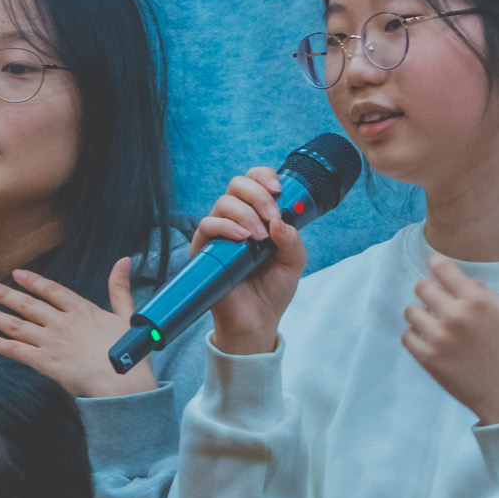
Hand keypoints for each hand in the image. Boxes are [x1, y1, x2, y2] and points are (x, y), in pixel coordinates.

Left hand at [0, 261, 158, 397]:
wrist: (124, 382)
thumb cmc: (130, 352)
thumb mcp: (128, 315)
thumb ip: (120, 288)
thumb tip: (124, 260)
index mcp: (82, 309)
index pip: (51, 290)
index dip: (32, 281)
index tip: (16, 274)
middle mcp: (62, 322)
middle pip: (28, 305)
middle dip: (5, 294)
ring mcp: (51, 341)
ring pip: (17, 325)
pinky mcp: (45, 362)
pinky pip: (16, 351)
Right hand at [192, 167, 306, 353]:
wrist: (256, 321)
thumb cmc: (272, 291)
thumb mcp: (294, 261)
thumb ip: (292, 238)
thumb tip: (278, 220)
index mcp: (258, 216)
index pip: (254, 182)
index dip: (264, 177)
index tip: (278, 189)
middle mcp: (237, 220)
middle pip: (237, 185)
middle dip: (257, 195)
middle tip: (271, 216)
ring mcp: (219, 234)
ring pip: (223, 202)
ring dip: (245, 213)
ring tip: (257, 237)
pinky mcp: (204, 250)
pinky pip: (207, 225)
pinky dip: (225, 226)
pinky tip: (241, 238)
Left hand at [402, 257, 498, 425]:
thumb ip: (485, 293)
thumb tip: (464, 281)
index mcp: (477, 300)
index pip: (442, 268)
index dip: (435, 265)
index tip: (434, 267)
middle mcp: (455, 315)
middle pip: (421, 287)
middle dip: (428, 292)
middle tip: (436, 303)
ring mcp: (438, 337)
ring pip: (411, 311)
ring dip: (420, 315)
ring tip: (434, 325)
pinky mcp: (427, 358)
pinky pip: (406, 336)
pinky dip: (415, 336)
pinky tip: (430, 341)